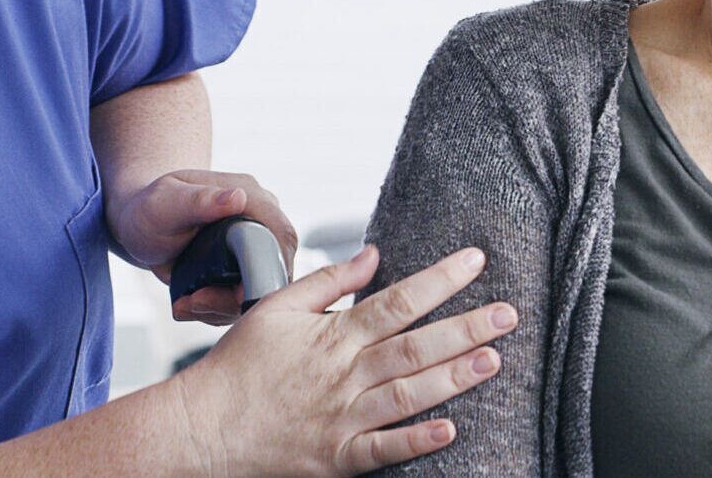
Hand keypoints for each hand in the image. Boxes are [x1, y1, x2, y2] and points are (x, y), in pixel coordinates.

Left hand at [104, 169, 298, 324]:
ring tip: (186, 303)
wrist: (142, 226)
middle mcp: (259, 224)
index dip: (268, 267)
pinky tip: (187, 303)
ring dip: (221, 307)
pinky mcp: (241, 273)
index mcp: (251, 197)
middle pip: (273, 270)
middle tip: (197, 302)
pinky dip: (215, 310)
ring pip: (257, 291)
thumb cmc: (151, 207)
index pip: (280, 235)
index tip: (237, 292)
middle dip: (236, 295)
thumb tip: (238, 197)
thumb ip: (200, 200)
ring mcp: (252, 251)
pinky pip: (239, 300)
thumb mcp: (166, 202)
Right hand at [167, 244, 514, 476]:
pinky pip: (383, 450)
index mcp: (332, 335)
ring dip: (453, 377)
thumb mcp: (276, 308)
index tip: (477, 261)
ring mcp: (342, 418)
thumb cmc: (238, 366)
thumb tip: (373, 254)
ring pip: (408, 394)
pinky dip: (416, 442)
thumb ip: (328, 281)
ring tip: (494, 359)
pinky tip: (450, 430)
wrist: (201, 428)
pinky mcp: (336, 458)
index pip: (398, 300)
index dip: (440, 279)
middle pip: (415, 345)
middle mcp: (343, 374)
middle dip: (466, 327)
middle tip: (510, 313)